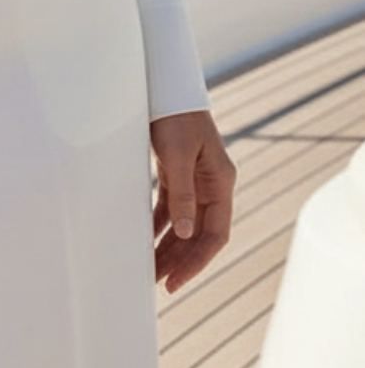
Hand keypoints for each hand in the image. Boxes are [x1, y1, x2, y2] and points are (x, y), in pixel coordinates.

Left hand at [150, 109, 236, 292]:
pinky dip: (160, 225)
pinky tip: (147, 240)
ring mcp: (195, 180)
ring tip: (151, 269)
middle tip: (159, 282)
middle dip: (181, 260)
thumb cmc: (175, 114)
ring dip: (170, 247)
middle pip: (200, 234)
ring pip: (185, 224)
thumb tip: (183, 234)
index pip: (215, 234)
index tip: (176, 280)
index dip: (197, 261)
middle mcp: (212, 185)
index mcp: (221, 182)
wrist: (166, 85)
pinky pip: (172, 208)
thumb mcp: (177, 154)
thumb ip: (182, 194)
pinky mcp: (178, 173)